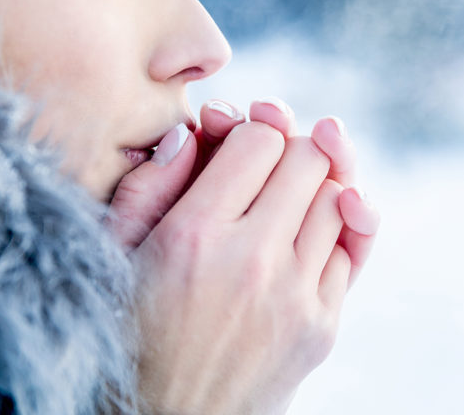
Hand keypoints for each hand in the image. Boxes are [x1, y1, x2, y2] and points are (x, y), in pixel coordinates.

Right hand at [105, 99, 378, 414]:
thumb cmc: (127, 332)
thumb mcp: (113, 254)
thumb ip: (148, 184)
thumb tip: (194, 132)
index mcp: (193, 237)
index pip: (261, 139)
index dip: (251, 131)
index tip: (235, 145)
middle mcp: (252, 263)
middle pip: (310, 158)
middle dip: (289, 148)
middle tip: (268, 161)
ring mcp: (295, 299)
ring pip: (339, 198)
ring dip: (317, 186)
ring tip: (287, 196)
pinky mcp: (322, 329)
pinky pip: (351, 249)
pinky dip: (334, 231)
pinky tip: (306, 233)